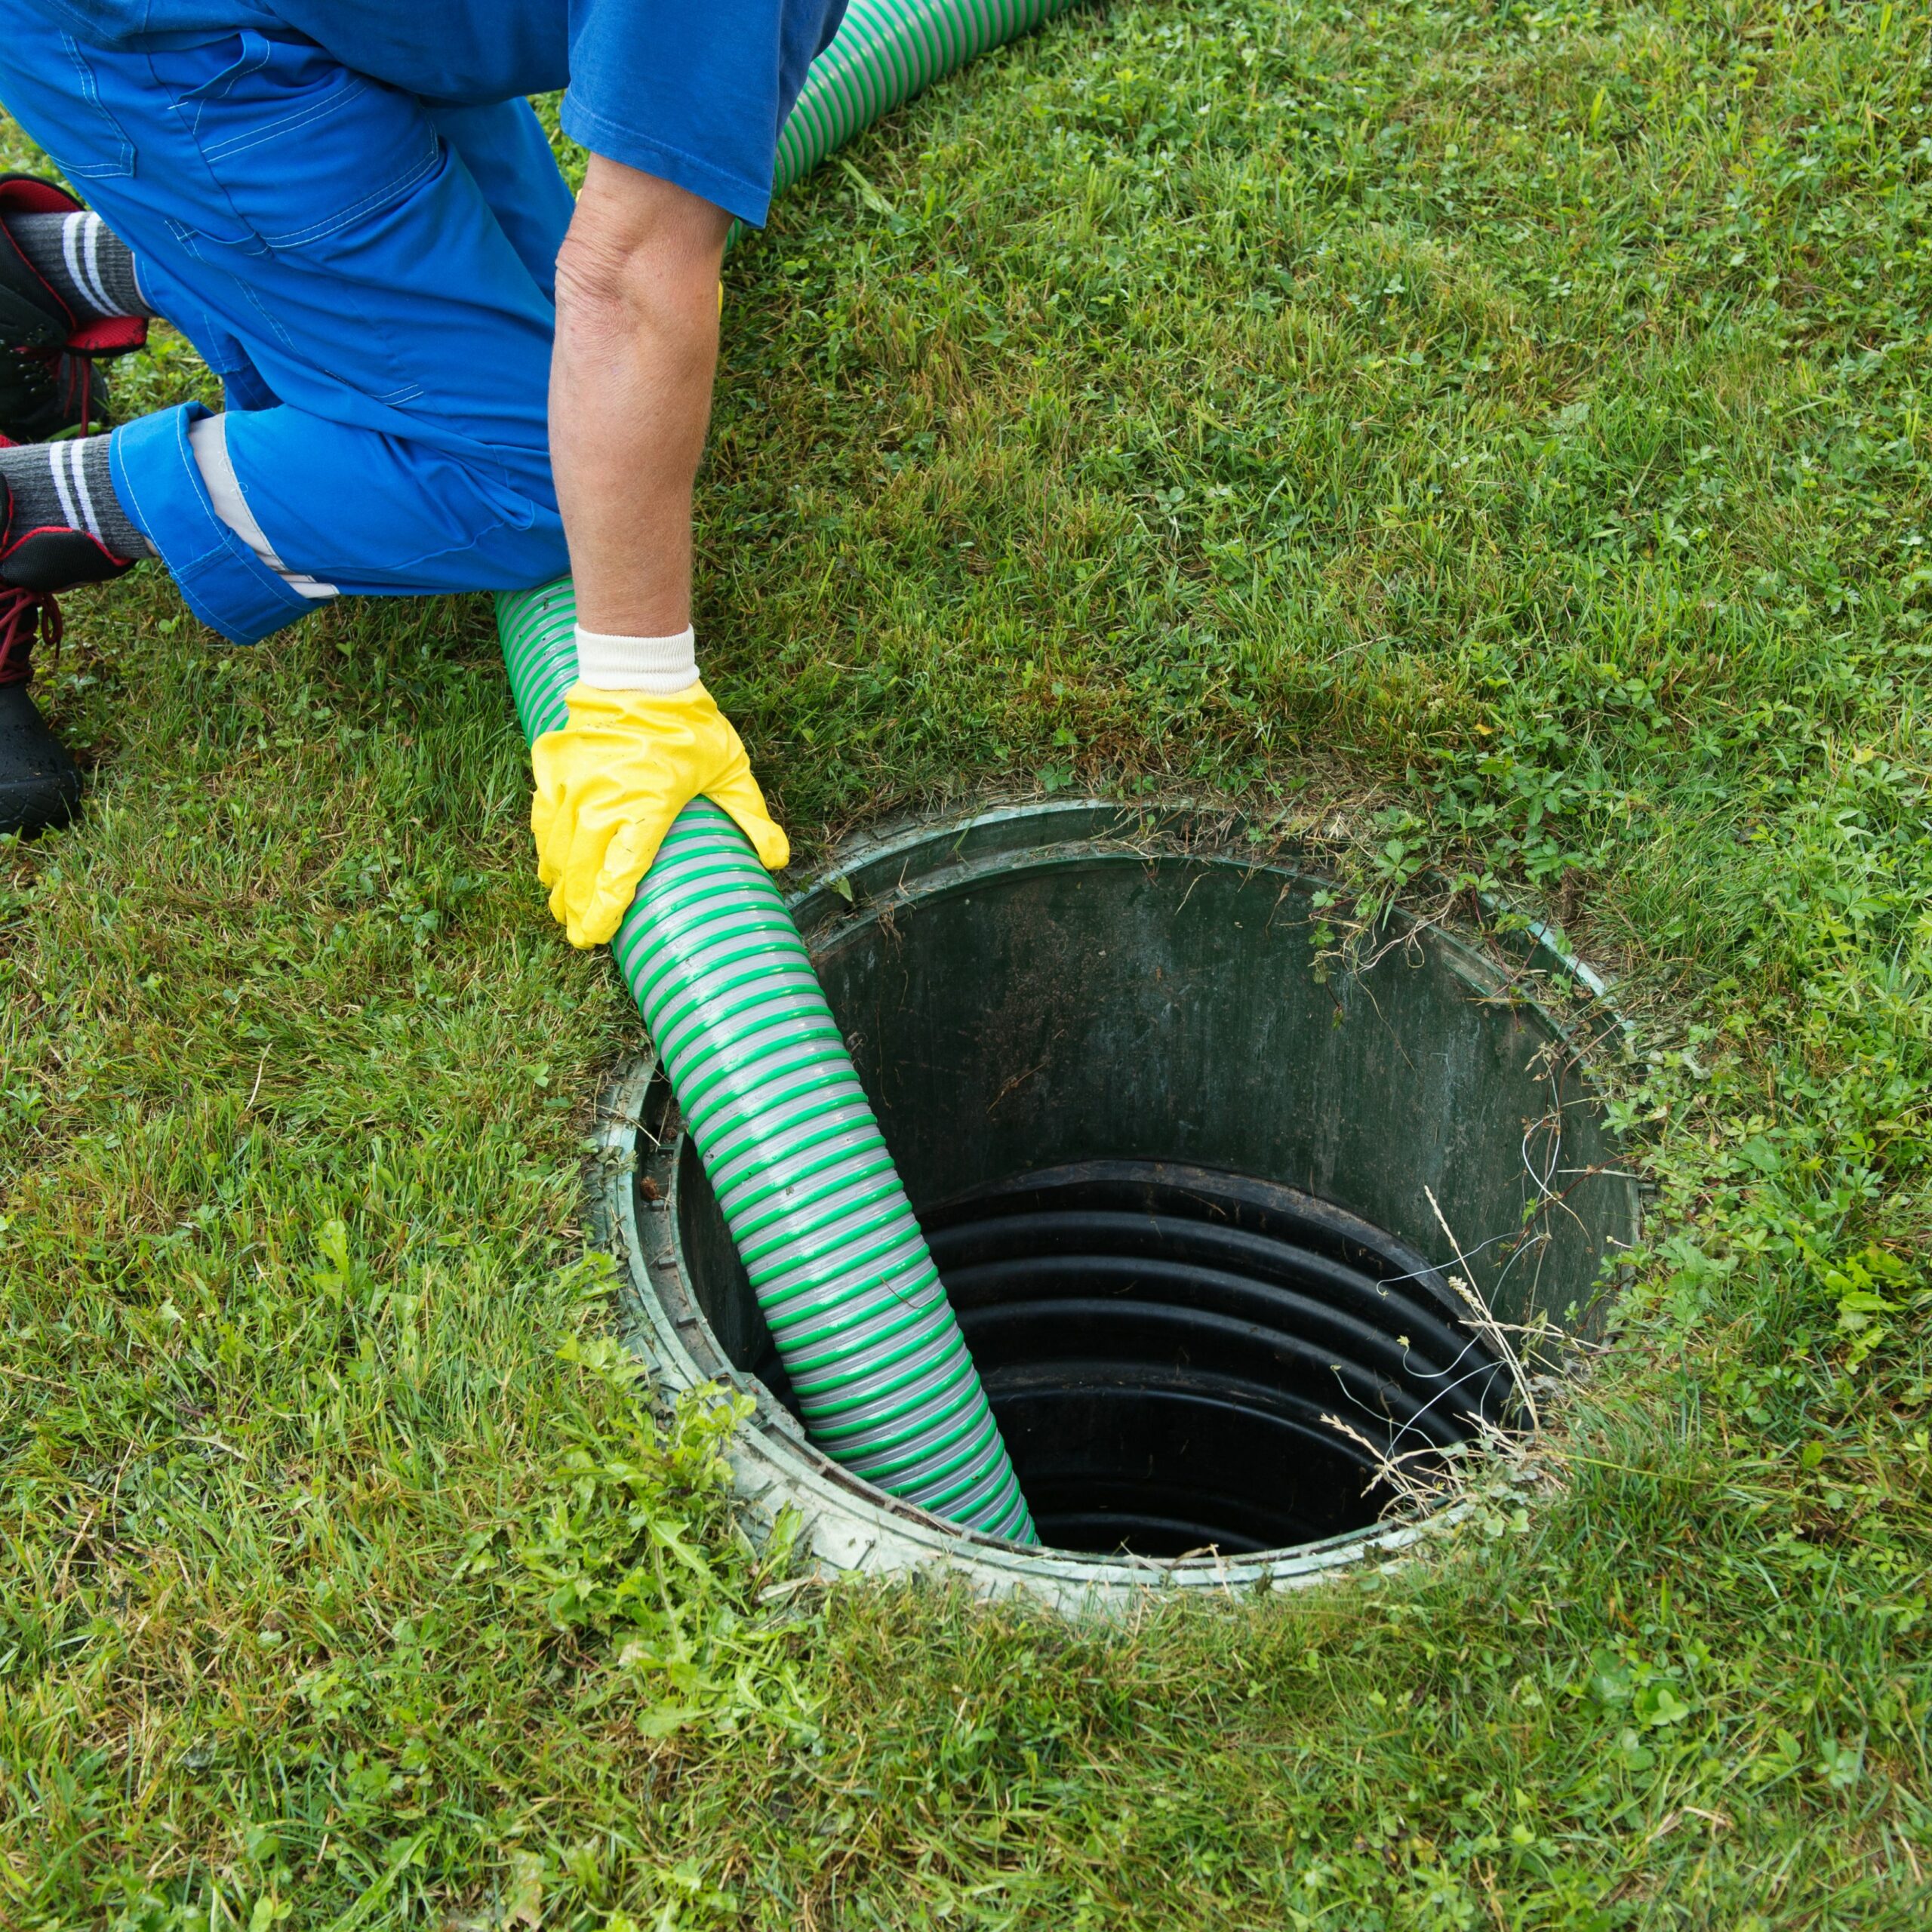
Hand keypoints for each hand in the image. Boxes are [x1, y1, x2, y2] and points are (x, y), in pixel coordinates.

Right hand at [530, 680, 787, 947]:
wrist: (641, 672)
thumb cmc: (688, 724)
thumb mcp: (729, 769)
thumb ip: (751, 817)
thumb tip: (778, 860)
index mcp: (645, 806)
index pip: (618, 874)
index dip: (604, 911)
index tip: (595, 936)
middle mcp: (601, 800)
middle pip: (580, 869)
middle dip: (575, 907)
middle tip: (577, 936)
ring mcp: (571, 783)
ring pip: (555, 846)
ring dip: (557, 880)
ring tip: (561, 907)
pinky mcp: (554, 767)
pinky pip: (543, 815)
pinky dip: (545, 843)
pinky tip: (550, 862)